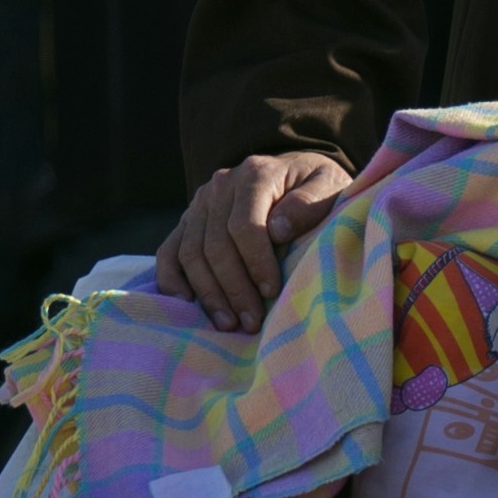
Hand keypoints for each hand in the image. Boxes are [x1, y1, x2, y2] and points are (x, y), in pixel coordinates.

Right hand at [155, 149, 356, 326]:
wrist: (294, 173)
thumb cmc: (316, 187)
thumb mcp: (329, 186)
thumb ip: (308, 204)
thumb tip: (277, 230)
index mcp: (255, 175)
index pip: (244, 225)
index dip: (256, 262)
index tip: (272, 291)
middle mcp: (220, 186)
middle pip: (215, 245)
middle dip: (233, 288)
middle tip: (251, 322)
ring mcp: (199, 203)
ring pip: (190, 253)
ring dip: (207, 293)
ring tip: (228, 324)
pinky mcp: (187, 221)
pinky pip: (168, 251)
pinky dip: (171, 279)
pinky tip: (187, 304)